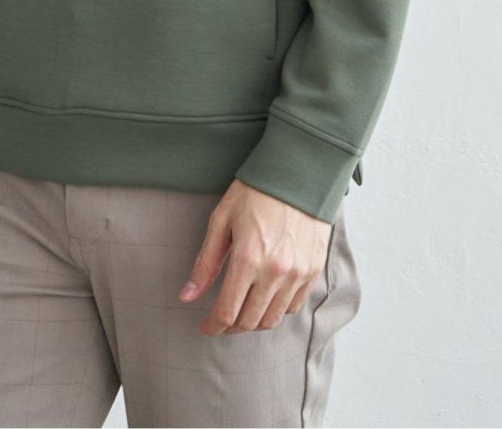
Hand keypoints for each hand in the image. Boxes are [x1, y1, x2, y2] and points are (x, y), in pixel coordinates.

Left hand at [177, 179, 331, 334]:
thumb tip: (187, 296)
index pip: (227, 312)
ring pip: (272, 319)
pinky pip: (293, 306)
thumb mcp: (222, 220)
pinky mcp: (313, 270)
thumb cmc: (255, 192)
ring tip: (242, 312)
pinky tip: (265, 298)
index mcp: (248, 258)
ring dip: (254, 323)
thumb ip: (206, 262)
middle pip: (250, 322)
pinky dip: (276, 310)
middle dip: (231, 327)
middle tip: (221, 320)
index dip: (213, 326)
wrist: (298, 173)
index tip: (206, 327)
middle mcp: (275, 272)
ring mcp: (298, 273)